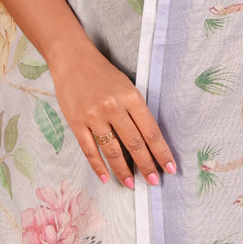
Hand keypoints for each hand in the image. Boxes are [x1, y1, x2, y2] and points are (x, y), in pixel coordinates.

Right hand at [50, 39, 176, 188]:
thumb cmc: (103, 73)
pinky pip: (89, 149)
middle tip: (154, 182)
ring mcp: (93, 116)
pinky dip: (97, 166)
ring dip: (123, 170)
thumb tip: (147, 141)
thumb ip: (136, 110)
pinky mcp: (76, 122)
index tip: (170, 168)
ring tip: (131, 184)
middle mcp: (114, 107)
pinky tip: (105, 178)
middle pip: (134, 143)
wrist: (72, 59)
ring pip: (112, 150)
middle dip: (146, 165)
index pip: (151, 131)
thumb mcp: (127, 86)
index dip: (161, 152)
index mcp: (131, 97)